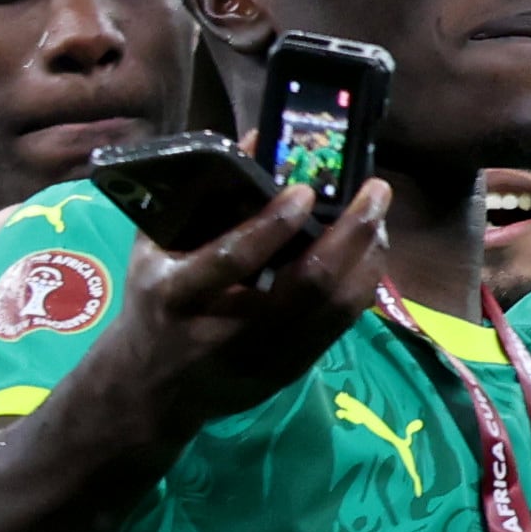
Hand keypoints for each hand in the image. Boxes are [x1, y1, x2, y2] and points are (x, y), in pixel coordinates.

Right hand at [111, 179, 389, 444]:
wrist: (151, 392)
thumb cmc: (152, 303)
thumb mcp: (154, 247)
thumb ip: (199, 194)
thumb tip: (256, 139)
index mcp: (180, 294)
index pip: (234, 258)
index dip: (273, 224)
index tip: (306, 188)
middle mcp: (225, 332)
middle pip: (304, 286)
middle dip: (348, 234)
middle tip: (375, 192)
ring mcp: (261, 359)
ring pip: (330, 310)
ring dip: (365, 260)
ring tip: (378, 220)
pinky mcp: (286, 374)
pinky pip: (336, 329)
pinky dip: (358, 289)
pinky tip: (368, 258)